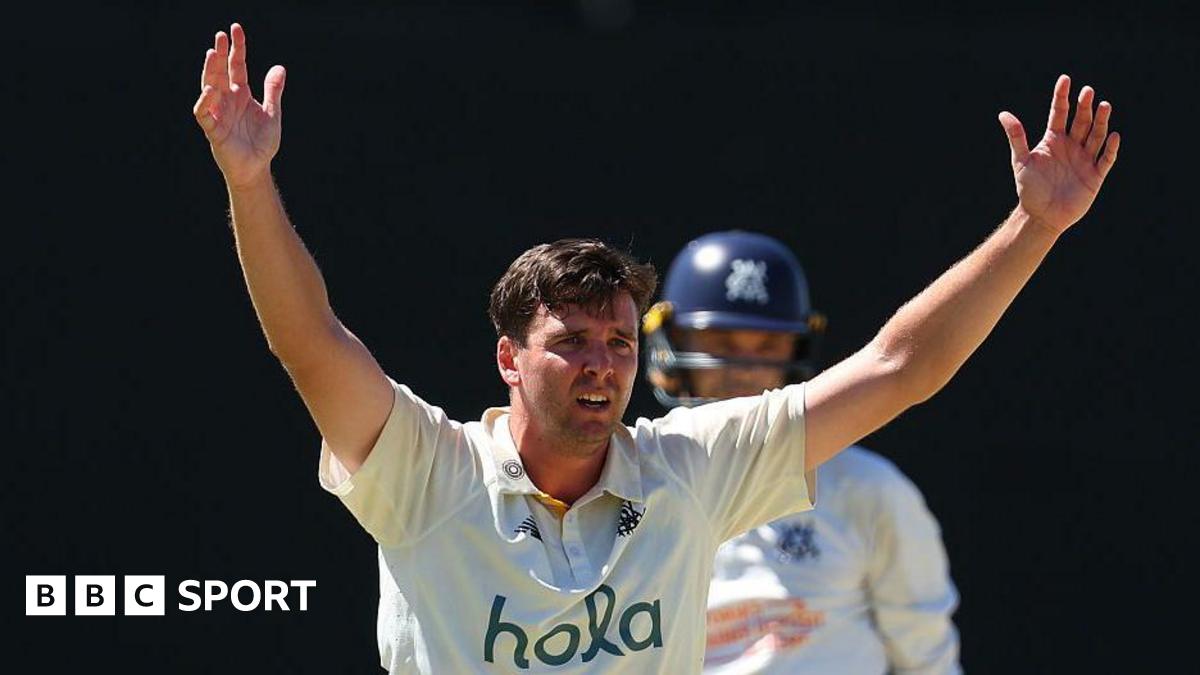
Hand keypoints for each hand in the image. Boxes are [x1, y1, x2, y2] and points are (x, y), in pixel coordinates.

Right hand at [192, 23, 285, 188]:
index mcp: (241, 94)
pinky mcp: (214, 129)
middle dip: (220, 54)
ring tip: (212, 53)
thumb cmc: (262, 142)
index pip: (237, 66)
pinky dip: (206, 102)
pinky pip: (205, 113)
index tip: (236, 29)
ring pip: (209, 87)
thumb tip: (280, 67)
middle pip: (221, 72)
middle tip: (220, 36)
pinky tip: (211, 90)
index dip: (237, 48)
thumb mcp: (273, 113)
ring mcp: (219, 113)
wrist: (257, 168)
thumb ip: (273, 91)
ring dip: (210, 71)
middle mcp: (227, 100)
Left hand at [998, 75, 1119, 234]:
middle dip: (1084, 106)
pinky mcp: (1095, 175)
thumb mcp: (1021, 160)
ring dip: (1100, 121)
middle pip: (1080, 121)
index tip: (1065, 79)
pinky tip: (1114, 136)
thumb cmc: (1029, 188)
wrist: (1040, 215)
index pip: (1059, 113)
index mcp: (1053, 140)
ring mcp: (1084, 159)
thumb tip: (1003, 114)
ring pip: (1096, 135)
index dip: (1062, 96)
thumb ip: (1016, 137)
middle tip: (1087, 91)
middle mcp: (1071, 146)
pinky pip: (1106, 159)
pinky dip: (1110, 148)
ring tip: (1103, 105)